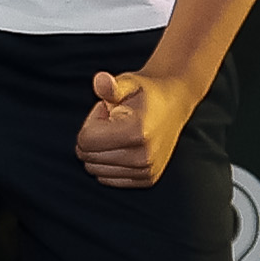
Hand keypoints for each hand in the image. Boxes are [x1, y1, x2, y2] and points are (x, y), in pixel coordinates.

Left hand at [79, 67, 197, 187]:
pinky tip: (124, 146)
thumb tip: (101, 81)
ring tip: (119, 133)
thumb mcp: (128, 82)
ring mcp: (146, 171)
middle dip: (95, 136)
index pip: (85, 140)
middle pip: (88, 156)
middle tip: (114, 122)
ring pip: (95, 169)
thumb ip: (111, 85)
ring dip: (101, 150)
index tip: (109, 112)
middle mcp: (143, 157)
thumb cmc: (145, 92)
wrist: (174, 104)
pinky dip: (108, 163)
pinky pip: (107, 178)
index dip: (91, 121)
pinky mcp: (147, 179)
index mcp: (137, 133)